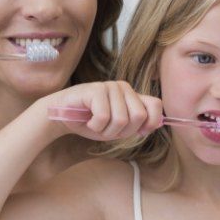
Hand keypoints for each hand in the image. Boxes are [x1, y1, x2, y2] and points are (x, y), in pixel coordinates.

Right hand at [44, 81, 161, 141]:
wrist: (62, 116)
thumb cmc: (91, 121)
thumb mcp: (118, 127)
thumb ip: (136, 124)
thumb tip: (157, 124)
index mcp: (132, 95)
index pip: (155, 104)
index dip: (151, 122)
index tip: (139, 132)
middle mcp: (123, 87)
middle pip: (138, 116)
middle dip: (123, 131)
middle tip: (107, 129)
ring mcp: (109, 86)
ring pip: (121, 119)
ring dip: (106, 131)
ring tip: (95, 124)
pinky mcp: (95, 90)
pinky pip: (104, 117)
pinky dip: (95, 126)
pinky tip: (88, 121)